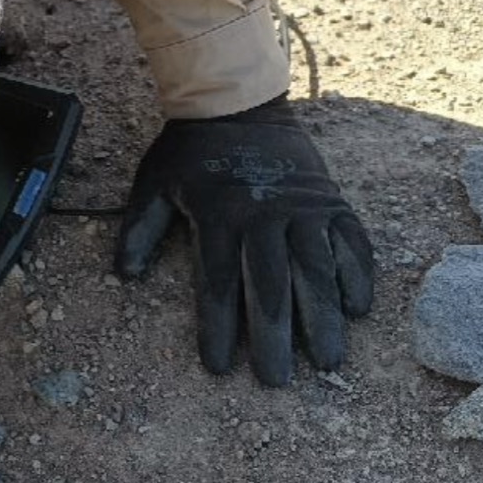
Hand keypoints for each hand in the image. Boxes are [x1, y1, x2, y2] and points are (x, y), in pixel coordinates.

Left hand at [115, 96, 373, 385]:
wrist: (237, 102)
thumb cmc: (190, 152)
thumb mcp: (152, 183)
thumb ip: (139, 229)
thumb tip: (124, 275)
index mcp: (217, 216)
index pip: (218, 283)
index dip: (219, 328)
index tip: (219, 367)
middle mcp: (263, 215)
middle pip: (271, 285)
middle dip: (275, 337)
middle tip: (277, 380)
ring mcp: (302, 208)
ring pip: (317, 269)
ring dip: (323, 317)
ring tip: (328, 360)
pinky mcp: (330, 200)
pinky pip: (351, 241)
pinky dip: (357, 275)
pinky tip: (358, 310)